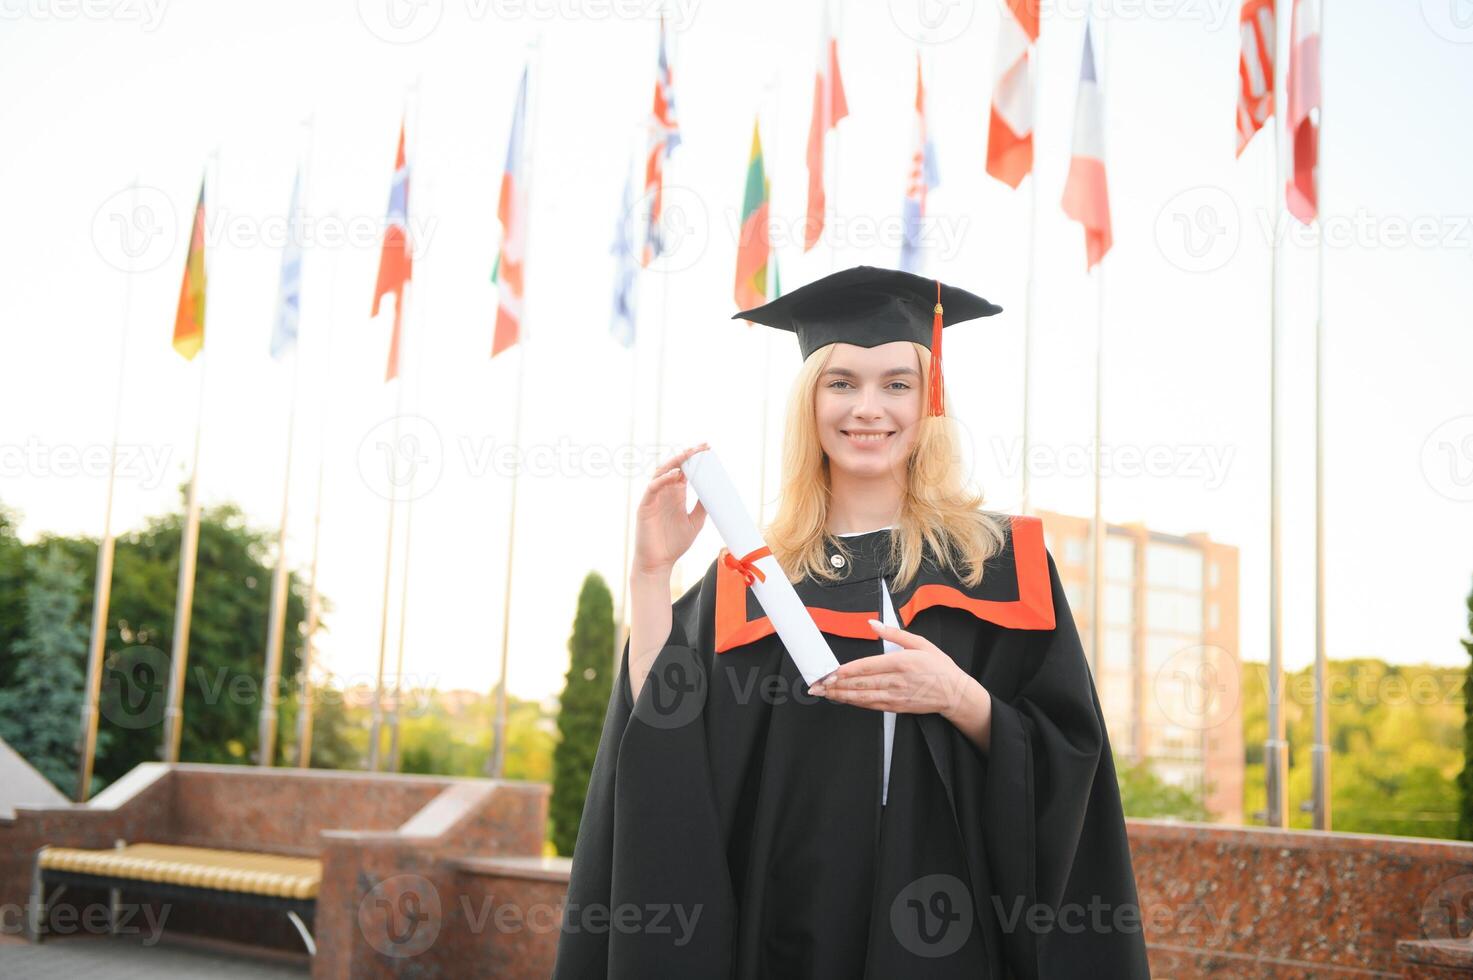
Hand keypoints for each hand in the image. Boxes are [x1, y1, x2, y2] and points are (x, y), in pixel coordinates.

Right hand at [632, 443, 709, 577]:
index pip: (686, 471)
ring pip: (661, 472)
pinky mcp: (645, 506)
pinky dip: (663, 479)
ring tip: (689, 454)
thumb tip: (716, 491)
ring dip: (675, 462)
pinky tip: (675, 475)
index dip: (695, 460)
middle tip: (702, 447)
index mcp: (677, 495)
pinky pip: (652, 487)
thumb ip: (703, 506)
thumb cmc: (675, 544)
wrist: (658, 563)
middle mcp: (665, 493)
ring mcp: (654, 498)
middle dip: (687, 455)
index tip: (708, 450)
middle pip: (674, 467)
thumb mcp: (695, 522)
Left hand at [808, 619, 977, 719]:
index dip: (845, 671)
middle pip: (860, 683)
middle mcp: (895, 681)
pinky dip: (856, 703)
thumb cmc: (939, 666)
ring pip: (862, 697)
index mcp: (900, 662)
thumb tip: (873, 623)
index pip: (866, 667)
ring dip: (841, 696)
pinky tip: (844, 700)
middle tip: (817, 686)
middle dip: (835, 685)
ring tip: (824, 694)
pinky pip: (872, 705)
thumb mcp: (919, 642)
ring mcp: (895, 696)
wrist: (955, 693)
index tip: (829, 673)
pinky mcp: (896, 706)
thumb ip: (894, 633)